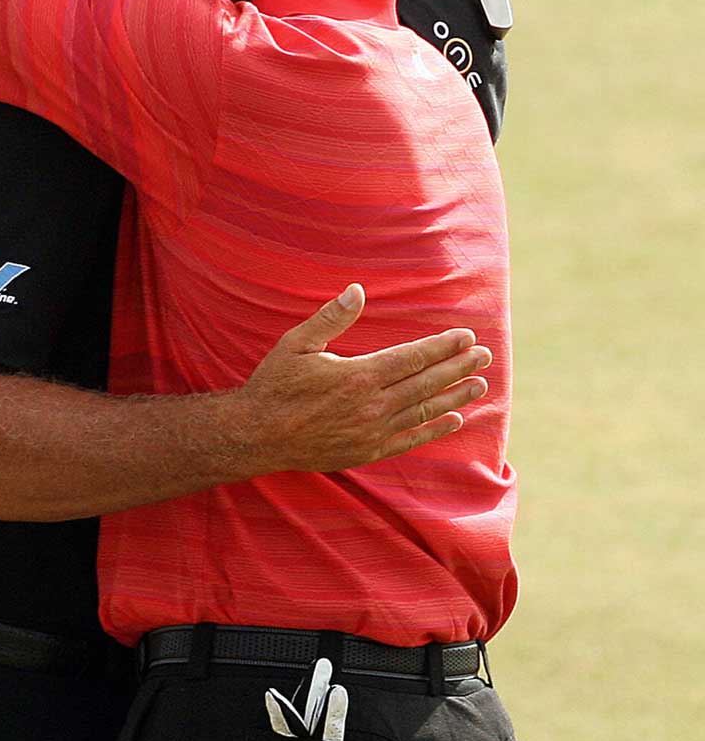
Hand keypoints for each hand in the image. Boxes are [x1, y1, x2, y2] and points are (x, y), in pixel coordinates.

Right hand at [232, 284, 492, 473]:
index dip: (442, 346)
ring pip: (424, 410)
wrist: (257, 434)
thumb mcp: (295, 344)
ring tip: (480, 384)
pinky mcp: (368, 450)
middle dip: (458, 367)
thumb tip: (357, 290)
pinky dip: (435, 429)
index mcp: (358, 375)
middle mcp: (372, 404)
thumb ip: (330, 318)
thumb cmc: (274, 385)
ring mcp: (373, 430)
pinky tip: (456, 419)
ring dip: (455, 396)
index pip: (412, 357)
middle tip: (484, 356)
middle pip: (426, 382)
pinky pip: (411, 439)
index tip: (465, 336)